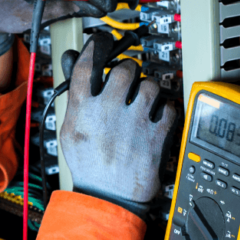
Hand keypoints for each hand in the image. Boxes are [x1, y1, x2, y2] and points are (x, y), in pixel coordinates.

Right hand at [60, 32, 176, 217]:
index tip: (102, 41)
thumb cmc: (89, 165)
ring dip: (148, 90)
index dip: (96, 46)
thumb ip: (74, 95)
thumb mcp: (70, 129)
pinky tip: (155, 118)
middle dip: (127, 70)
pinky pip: (169, 106)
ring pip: (150, 85)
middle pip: (124, 68)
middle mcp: (109, 111)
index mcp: (83, 109)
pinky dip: (165, 110)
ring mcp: (135, 122)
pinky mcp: (157, 134)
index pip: (88, 63)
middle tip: (126, 80)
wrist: (109, 198)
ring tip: (142, 102)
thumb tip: (72, 62)